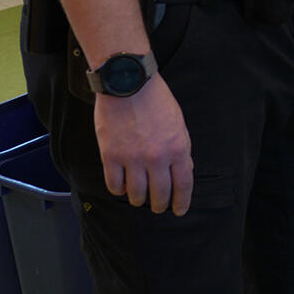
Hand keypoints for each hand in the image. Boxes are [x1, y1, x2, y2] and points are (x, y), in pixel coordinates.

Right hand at [95, 75, 192, 214]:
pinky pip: (114, 184)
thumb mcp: (178, 123)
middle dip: (159, 205)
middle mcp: (157, 157)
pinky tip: (122, 187)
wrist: (128, 83)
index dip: (181, 202)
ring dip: (138, 200)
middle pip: (160, 194)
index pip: (183, 185)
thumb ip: (179, 149)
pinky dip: (119, 190)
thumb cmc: (156, 100)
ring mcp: (133, 158)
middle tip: (157, 207)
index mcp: (178, 148)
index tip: (179, 210)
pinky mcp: (110, 156)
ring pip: (136, 194)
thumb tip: (181, 171)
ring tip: (139, 199)